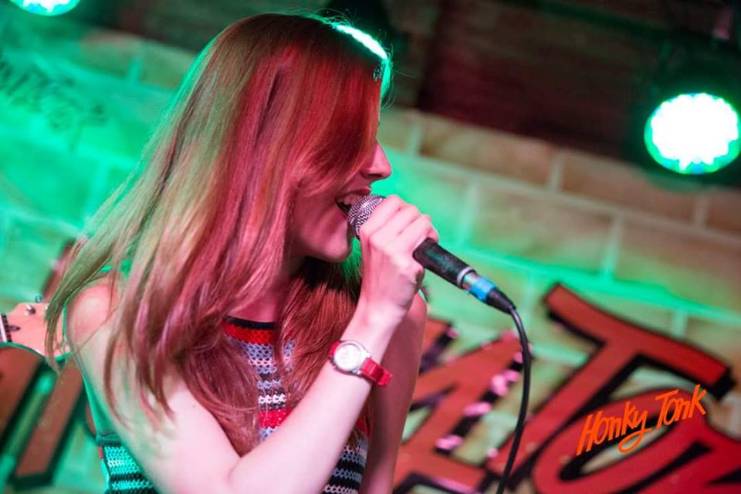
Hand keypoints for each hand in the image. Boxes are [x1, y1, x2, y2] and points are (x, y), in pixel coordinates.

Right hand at [355, 195, 438, 329]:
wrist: (378, 307)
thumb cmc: (380, 277)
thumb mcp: (374, 247)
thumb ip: (387, 228)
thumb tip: (411, 212)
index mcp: (368, 230)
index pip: (393, 201)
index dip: (406, 210)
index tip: (408, 224)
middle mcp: (378, 237)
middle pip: (411, 210)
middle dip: (421, 222)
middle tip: (420, 238)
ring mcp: (392, 250)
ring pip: (423, 222)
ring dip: (429, 233)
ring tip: (423, 248)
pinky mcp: (407, 264)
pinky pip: (428, 242)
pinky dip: (430, 251)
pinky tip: (421, 263)